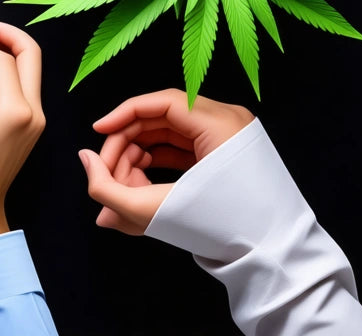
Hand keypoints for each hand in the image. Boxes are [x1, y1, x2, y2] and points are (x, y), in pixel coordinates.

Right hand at [0, 20, 44, 250]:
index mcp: (16, 110)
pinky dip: (1, 76)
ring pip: (26, 71)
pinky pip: (20, 89)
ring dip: (0, 57)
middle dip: (5, 36)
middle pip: (30, 56)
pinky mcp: (28, 125)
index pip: (3, 61)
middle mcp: (33, 113)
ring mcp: (34, 120)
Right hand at [80, 89, 254, 234]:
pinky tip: (141, 186)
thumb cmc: (225, 232)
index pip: (160, 102)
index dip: (121, 115)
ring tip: (125, 189)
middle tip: (107, 174)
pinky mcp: (228, 156)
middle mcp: (228, 122)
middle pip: (160, 118)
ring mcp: (230, 138)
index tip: (96, 133)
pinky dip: (158, 164)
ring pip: (169, 134)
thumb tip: (85, 159)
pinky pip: (183, 148)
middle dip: (126, 145)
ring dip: (139, 157)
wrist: (276, 258)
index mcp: (221, 123)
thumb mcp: (156, 210)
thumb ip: (108, 188)